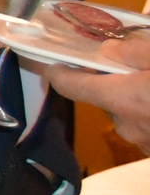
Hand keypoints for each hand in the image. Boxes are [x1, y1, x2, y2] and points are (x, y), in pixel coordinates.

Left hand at [37, 37, 149, 151]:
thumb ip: (133, 51)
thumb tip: (107, 49)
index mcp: (122, 99)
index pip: (70, 86)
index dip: (59, 72)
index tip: (54, 62)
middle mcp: (128, 127)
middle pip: (103, 98)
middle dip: (112, 82)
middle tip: (130, 65)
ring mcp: (146, 145)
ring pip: (128, 114)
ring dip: (135, 98)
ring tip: (149, 81)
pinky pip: (147, 127)